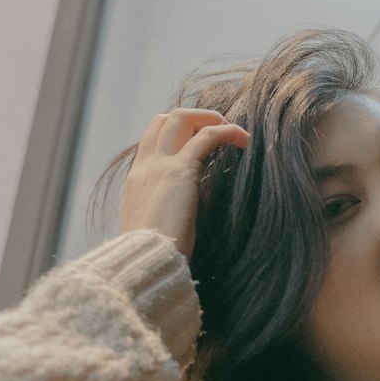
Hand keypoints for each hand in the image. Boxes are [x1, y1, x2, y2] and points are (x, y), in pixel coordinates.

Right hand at [120, 108, 249, 259]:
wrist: (145, 263)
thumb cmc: (154, 258)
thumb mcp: (152, 232)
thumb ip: (162, 217)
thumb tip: (178, 221)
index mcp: (135, 182)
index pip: (151, 141)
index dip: (176, 134)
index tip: (200, 143)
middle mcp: (144, 168)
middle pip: (162, 120)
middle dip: (192, 118)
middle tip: (218, 132)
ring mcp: (159, 166)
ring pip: (180, 117)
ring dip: (209, 118)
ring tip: (233, 132)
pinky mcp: (180, 171)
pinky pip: (206, 135)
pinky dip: (227, 131)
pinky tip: (244, 139)